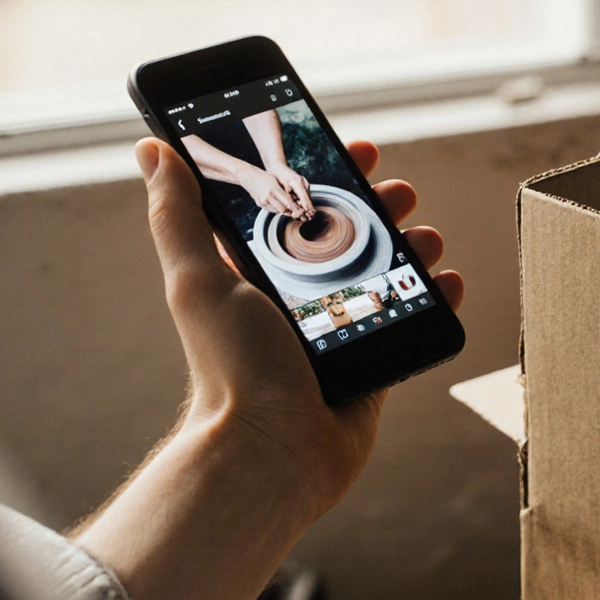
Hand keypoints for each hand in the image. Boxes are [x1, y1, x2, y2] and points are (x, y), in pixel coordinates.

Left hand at [139, 137, 462, 519]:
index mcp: (256, 272)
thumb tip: (151, 147)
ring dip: (414, 245)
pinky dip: (437, 297)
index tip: (354, 149)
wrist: (276, 452)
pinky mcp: (374, 359)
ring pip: (386, 270)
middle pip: (349, 233)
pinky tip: (448, 282)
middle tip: (400, 193)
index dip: (325, 173)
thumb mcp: (199, 280)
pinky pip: (413, 317)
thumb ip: (177, 215)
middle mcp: (297, 296)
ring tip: (428, 238)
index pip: (293, 206)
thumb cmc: (233, 369)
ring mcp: (339, 327)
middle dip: (379, 205)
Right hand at [234, 163, 308, 218]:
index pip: (287, 202)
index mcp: (274, 189)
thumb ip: (284, 191)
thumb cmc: (264, 177)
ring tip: (286, 206)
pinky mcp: (260, 204)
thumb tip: (292, 199)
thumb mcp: (276, 181)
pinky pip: (271, 209)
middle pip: (283, 209)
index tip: (298, 207)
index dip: (294, 206)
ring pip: (277, 211)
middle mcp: (268, 196)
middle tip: (293, 209)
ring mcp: (263, 201)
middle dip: (289, 210)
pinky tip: (278, 204)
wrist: (249, 176)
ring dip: (283, 210)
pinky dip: (276, 208)